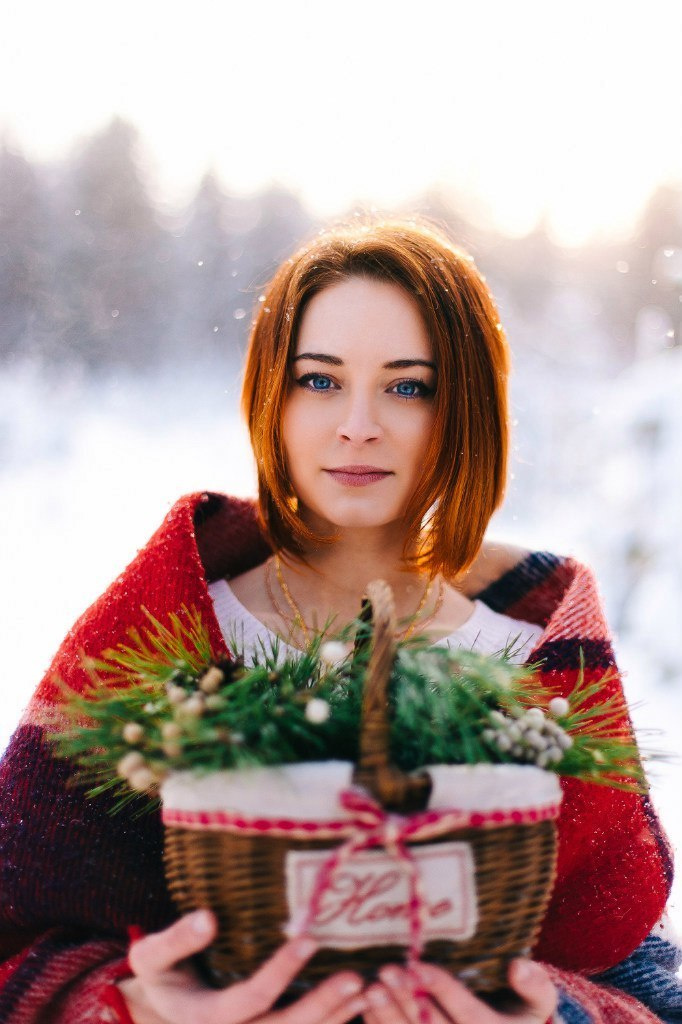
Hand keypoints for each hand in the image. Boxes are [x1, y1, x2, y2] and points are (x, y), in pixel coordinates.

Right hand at [118, 909, 366, 1023]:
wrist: (165, 1008)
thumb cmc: (163, 973)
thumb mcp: (152, 956)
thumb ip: (176, 938)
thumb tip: (208, 917)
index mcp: (205, 1019)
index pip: (250, 999)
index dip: (280, 972)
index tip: (310, 939)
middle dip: (322, 1006)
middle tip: (357, 978)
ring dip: (335, 1021)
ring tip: (368, 993)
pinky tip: (359, 1010)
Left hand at [361, 958, 556, 1022]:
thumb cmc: (520, 1020)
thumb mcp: (538, 1004)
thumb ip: (535, 985)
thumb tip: (518, 966)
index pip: (469, 1014)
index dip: (442, 989)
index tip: (417, 965)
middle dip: (408, 1001)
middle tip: (384, 973)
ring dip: (389, 1019)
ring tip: (371, 990)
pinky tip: (367, 1012)